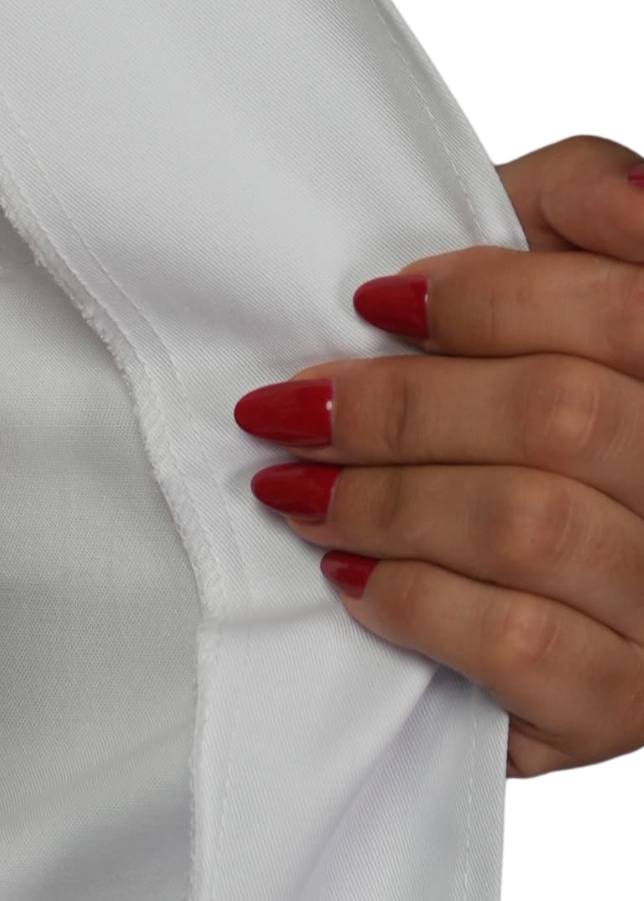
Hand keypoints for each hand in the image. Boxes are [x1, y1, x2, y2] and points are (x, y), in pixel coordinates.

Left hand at [234, 132, 643, 776]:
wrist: (536, 607)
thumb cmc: (529, 416)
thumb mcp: (556, 283)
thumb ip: (580, 204)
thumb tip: (622, 195)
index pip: (623, 310)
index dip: (492, 295)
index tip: (374, 300)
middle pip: (561, 416)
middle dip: (401, 407)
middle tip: (290, 409)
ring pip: (529, 525)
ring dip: (382, 500)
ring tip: (299, 491)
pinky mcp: (625, 706)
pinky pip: (517, 643)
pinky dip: (413, 600)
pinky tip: (352, 579)